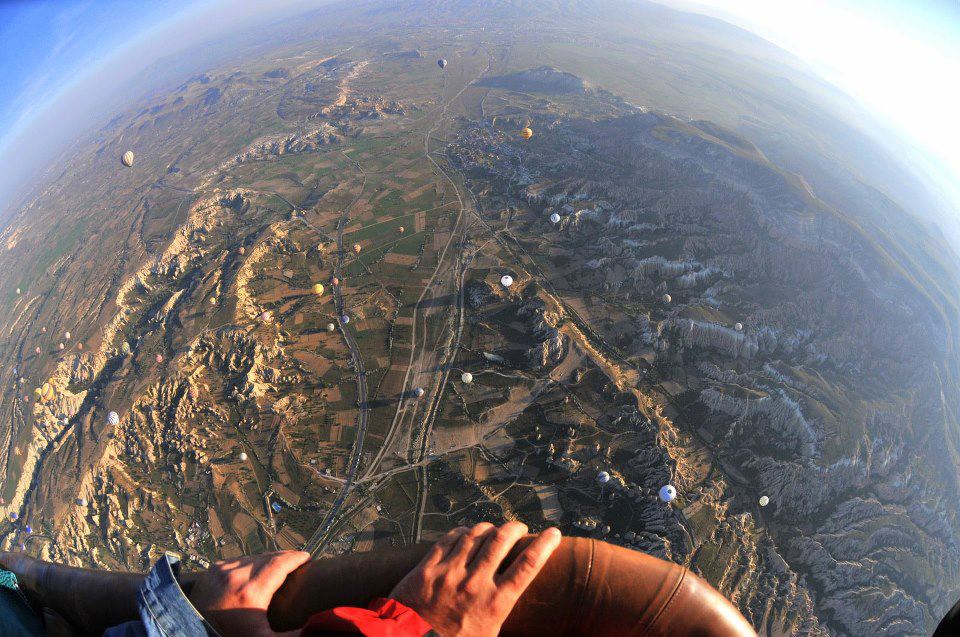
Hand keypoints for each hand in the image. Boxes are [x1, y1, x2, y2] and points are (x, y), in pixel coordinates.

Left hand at [189, 551, 309, 636]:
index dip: (296, 558)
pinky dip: (249, 563)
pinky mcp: (210, 572)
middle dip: (284, 558)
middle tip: (296, 561)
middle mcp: (235, 576)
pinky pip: (236, 561)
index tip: (307, 557)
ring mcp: (221, 571)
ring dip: (267, 560)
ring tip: (278, 566)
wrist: (193, 636)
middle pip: (267, 558)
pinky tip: (256, 570)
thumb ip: (290, 636)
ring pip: (252, 558)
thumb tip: (315, 628)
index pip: (279, 563)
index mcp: (251, 591)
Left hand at [390, 522, 560, 636]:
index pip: (528, 566)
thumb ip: (502, 610)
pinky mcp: (429, 568)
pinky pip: (450, 538)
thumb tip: (516, 593)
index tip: (554, 533)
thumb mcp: (489, 633)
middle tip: (519, 527)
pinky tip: (466, 534)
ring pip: (476, 535)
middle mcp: (475, 585)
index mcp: (495, 604)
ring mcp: (450, 573)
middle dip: (515, 528)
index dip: (544, 545)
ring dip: (488, 528)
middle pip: (502, 541)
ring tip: (493, 530)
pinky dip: (462, 532)